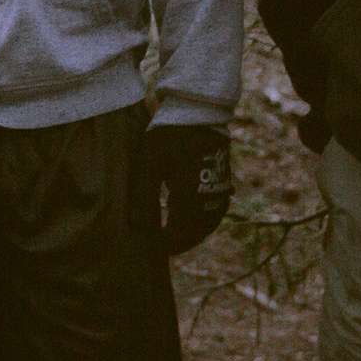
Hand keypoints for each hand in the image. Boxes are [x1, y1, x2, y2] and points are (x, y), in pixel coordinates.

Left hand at [139, 125, 233, 255]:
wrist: (197, 114)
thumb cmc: (168, 136)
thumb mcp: (149, 165)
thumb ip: (142, 198)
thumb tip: (136, 228)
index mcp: (191, 199)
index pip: (178, 236)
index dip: (162, 246)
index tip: (147, 247)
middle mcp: (209, 201)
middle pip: (193, 235)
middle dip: (175, 243)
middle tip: (155, 245)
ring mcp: (220, 194)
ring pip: (205, 227)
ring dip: (188, 234)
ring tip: (168, 233)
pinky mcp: (224, 186)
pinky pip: (213, 215)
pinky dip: (199, 222)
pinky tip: (185, 218)